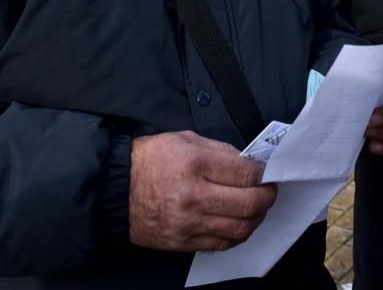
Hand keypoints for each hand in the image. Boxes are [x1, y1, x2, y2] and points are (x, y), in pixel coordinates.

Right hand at [129, 131, 277, 251]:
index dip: (263, 174)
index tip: (266, 173)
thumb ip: (219, 150)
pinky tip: (239, 224)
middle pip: (248, 204)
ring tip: (256, 208)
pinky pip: (221, 244)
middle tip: (269, 192)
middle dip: (267, 198)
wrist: (114, 189)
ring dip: (256, 219)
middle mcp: (193, 196)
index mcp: (194, 163)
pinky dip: (237, 235)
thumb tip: (248, 163)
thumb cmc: (149, 160)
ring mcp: (188, 223)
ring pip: (240, 228)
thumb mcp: (184, 139)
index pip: (245, 174)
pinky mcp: (183, 242)